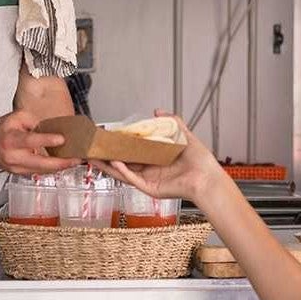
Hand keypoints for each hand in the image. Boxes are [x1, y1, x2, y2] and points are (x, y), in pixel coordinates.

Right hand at [0, 110, 80, 175]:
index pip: (30, 140)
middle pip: (40, 163)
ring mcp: (16, 168)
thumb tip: (52, 129)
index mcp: (10, 140)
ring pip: (41, 171)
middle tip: (76, 159)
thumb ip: (35, 121)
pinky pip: (39, 172)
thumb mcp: (17, 117)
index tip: (61, 139)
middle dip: (60, 163)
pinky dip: (51, 169)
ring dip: (59, 167)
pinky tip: (62, 164)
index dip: (46, 140)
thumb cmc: (2, 129)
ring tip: (74, 161)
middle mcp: (13, 157)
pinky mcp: (19, 174)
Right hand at [91, 110, 226, 205]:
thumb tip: (157, 111)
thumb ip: (171, 122)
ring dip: (108, 165)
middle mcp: (150, 170)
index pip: (131, 152)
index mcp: (155, 159)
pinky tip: (114, 162)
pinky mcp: (150, 188)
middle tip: (92, 148)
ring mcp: (148, 180)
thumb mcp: (183, 136)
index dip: (118, 145)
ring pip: (122, 173)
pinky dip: (122, 171)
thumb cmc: (200, 162)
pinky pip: (132, 179)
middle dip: (106, 156)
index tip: (107, 137)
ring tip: (94, 157)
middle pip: (122, 163)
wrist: (207, 178)